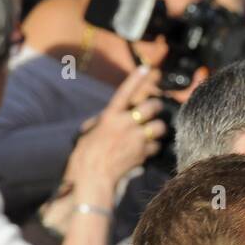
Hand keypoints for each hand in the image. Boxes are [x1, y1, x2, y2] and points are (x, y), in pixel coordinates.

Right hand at [70, 66, 164, 184]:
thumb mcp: (89, 132)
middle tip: (156, 109)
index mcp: (110, 115)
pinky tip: (146, 151)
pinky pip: (156, 146)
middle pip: (151, 107)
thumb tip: (108, 116)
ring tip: (153, 133)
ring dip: (158, 129)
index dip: (137, 79)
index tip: (147, 68)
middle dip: (157, 107)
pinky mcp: (143, 153)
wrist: (93, 176)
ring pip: (159, 127)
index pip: (125, 92)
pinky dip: (154, 148)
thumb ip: (103, 121)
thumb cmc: (85, 155)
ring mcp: (136, 138)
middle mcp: (125, 123)